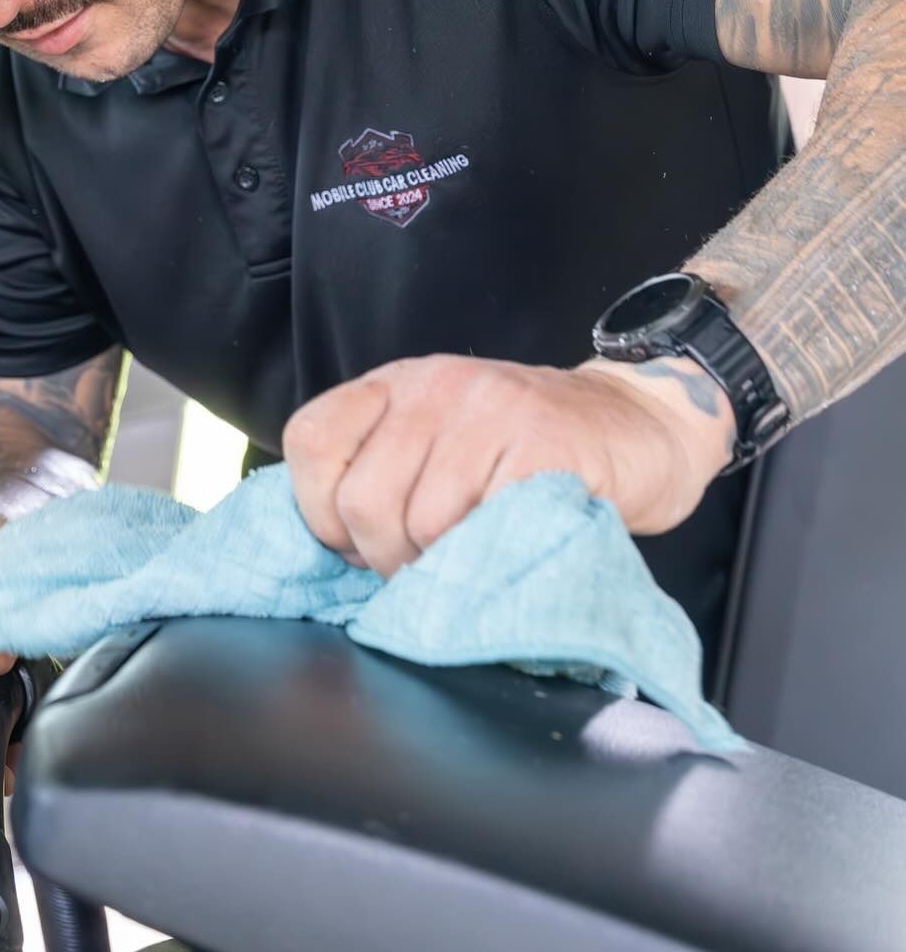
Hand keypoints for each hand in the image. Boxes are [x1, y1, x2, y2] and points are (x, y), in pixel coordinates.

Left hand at [282, 353, 735, 578]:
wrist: (642, 426)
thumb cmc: (528, 454)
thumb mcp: (439, 445)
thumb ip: (385, 476)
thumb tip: (334, 555)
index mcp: (395, 384)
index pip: (310, 440)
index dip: (320, 511)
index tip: (358, 543)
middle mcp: (434, 383)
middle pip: (361, 497)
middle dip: (385, 558)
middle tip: (426, 568)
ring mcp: (491, 407)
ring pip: (420, 522)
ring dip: (442, 568)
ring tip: (475, 560)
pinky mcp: (545, 441)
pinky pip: (485, 527)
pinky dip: (489, 560)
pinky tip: (511, 548)